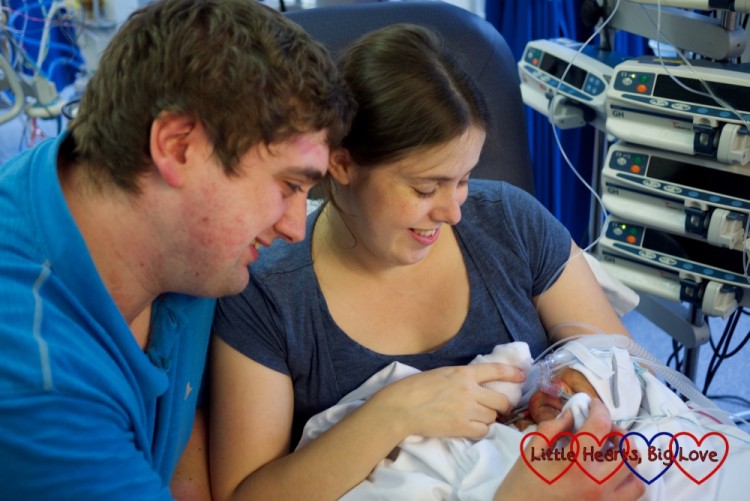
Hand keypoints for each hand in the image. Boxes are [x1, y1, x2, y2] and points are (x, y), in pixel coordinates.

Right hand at [368, 363, 524, 439]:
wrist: (401, 406)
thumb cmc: (415, 388)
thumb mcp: (441, 374)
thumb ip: (461, 378)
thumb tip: (475, 385)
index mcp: (463, 373)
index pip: (496, 370)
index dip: (512, 373)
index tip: (522, 376)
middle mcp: (469, 390)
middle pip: (501, 399)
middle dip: (503, 405)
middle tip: (498, 409)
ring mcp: (467, 409)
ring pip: (492, 417)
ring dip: (488, 418)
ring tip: (476, 418)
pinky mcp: (461, 427)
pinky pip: (483, 431)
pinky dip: (480, 430)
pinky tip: (470, 427)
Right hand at [495, 399, 644, 499]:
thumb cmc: (522, 484)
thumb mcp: (531, 450)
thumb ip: (553, 427)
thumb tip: (572, 414)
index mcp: (576, 462)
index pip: (600, 426)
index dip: (599, 408)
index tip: (592, 404)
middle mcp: (597, 482)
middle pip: (628, 453)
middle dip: (619, 435)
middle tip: (604, 431)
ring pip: (635, 479)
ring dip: (627, 463)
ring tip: (611, 457)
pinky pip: (628, 498)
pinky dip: (625, 484)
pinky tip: (609, 477)